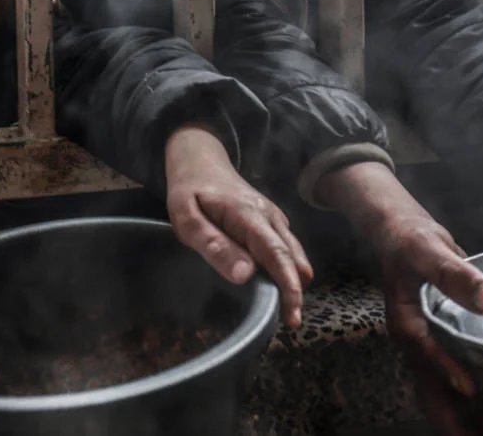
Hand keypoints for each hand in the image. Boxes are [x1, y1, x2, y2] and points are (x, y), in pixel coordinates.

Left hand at [163, 123, 312, 328]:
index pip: (275, 254)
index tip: (292, 314)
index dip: (287, 285)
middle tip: (291, 323)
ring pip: (293, 253)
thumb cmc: (189, 190)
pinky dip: (287, 267)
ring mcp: (273, 216)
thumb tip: (245, 275)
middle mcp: (268, 215)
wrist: (200, 160)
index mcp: (247, 214)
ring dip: (293, 280)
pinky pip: (286, 247)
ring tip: (287, 310)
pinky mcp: (272, 221)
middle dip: (295, 290)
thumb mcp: (187, 218)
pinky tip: (278, 286)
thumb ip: (213, 245)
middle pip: (291, 257)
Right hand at [313, 163, 482, 429]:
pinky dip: (460, 400)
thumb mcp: (429, 250)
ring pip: (436, 389)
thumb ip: (457, 274)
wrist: (398, 231)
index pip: (425, 352)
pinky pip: (445, 379)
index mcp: (405, 321)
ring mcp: (422, 344)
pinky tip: (481, 415)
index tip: (470, 392)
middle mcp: (412, 339)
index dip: (446, 371)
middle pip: (428, 386)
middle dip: (449, 418)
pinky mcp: (434, 342)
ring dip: (455, 416)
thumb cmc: (409, 238)